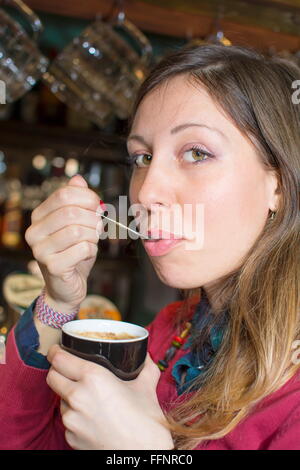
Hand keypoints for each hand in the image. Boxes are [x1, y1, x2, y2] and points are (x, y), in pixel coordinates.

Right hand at [25, 175, 102, 310]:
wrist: (68, 285)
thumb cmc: (74, 251)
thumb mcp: (77, 223)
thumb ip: (76, 201)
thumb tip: (78, 179)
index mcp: (39, 216)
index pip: (64, 194)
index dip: (87, 197)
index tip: (98, 206)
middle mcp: (34, 232)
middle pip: (71, 212)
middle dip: (92, 218)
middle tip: (98, 226)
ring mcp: (40, 250)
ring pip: (78, 231)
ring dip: (92, 236)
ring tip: (91, 241)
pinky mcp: (52, 267)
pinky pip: (82, 249)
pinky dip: (91, 250)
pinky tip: (86, 254)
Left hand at [46, 345, 173, 449]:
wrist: (144, 456)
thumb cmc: (146, 423)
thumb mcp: (147, 386)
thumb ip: (144, 366)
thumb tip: (144, 357)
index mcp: (93, 378)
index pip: (59, 359)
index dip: (56, 351)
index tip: (58, 349)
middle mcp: (77, 397)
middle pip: (52, 376)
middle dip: (57, 370)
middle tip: (69, 368)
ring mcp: (71, 420)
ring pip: (60, 399)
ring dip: (68, 395)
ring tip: (89, 397)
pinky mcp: (71, 438)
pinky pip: (68, 420)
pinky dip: (76, 415)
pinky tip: (93, 417)